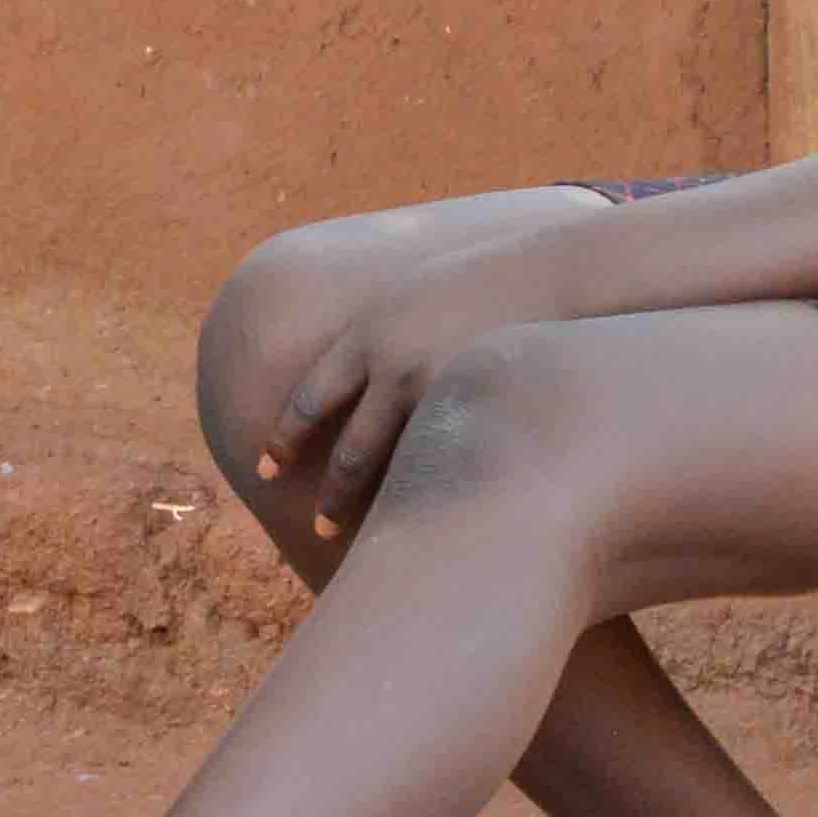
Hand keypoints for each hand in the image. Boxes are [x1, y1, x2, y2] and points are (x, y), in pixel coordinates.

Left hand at [257, 247, 575, 541]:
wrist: (552, 272)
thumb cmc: (483, 279)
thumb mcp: (413, 292)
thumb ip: (381, 332)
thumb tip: (356, 360)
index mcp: (369, 333)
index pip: (311, 397)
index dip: (283, 438)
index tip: (265, 470)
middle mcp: (392, 366)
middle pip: (349, 448)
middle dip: (329, 494)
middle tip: (318, 527)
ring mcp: (437, 394)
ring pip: (391, 467)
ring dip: (369, 506)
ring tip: (368, 544)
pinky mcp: (477, 414)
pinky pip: (441, 467)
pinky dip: (423, 496)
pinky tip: (423, 522)